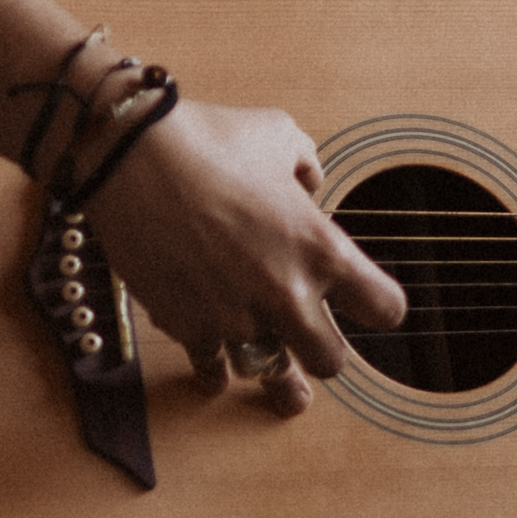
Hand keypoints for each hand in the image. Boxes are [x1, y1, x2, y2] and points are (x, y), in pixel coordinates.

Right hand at [86, 98, 405, 419]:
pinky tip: (218, 374)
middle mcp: (286, 293)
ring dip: (272, 371)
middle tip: (314, 342)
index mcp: (321, 249)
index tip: (367, 303)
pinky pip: (211, 369)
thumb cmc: (209, 138)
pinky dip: (214, 371)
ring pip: (270, 373)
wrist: (132, 154)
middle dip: (324, 351)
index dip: (379, 306)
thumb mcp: (279, 135)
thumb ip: (306, 167)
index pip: (384, 309)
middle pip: (331, 360)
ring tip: (279, 382)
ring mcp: (235, 316)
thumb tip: (307, 185)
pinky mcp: (187, 325)